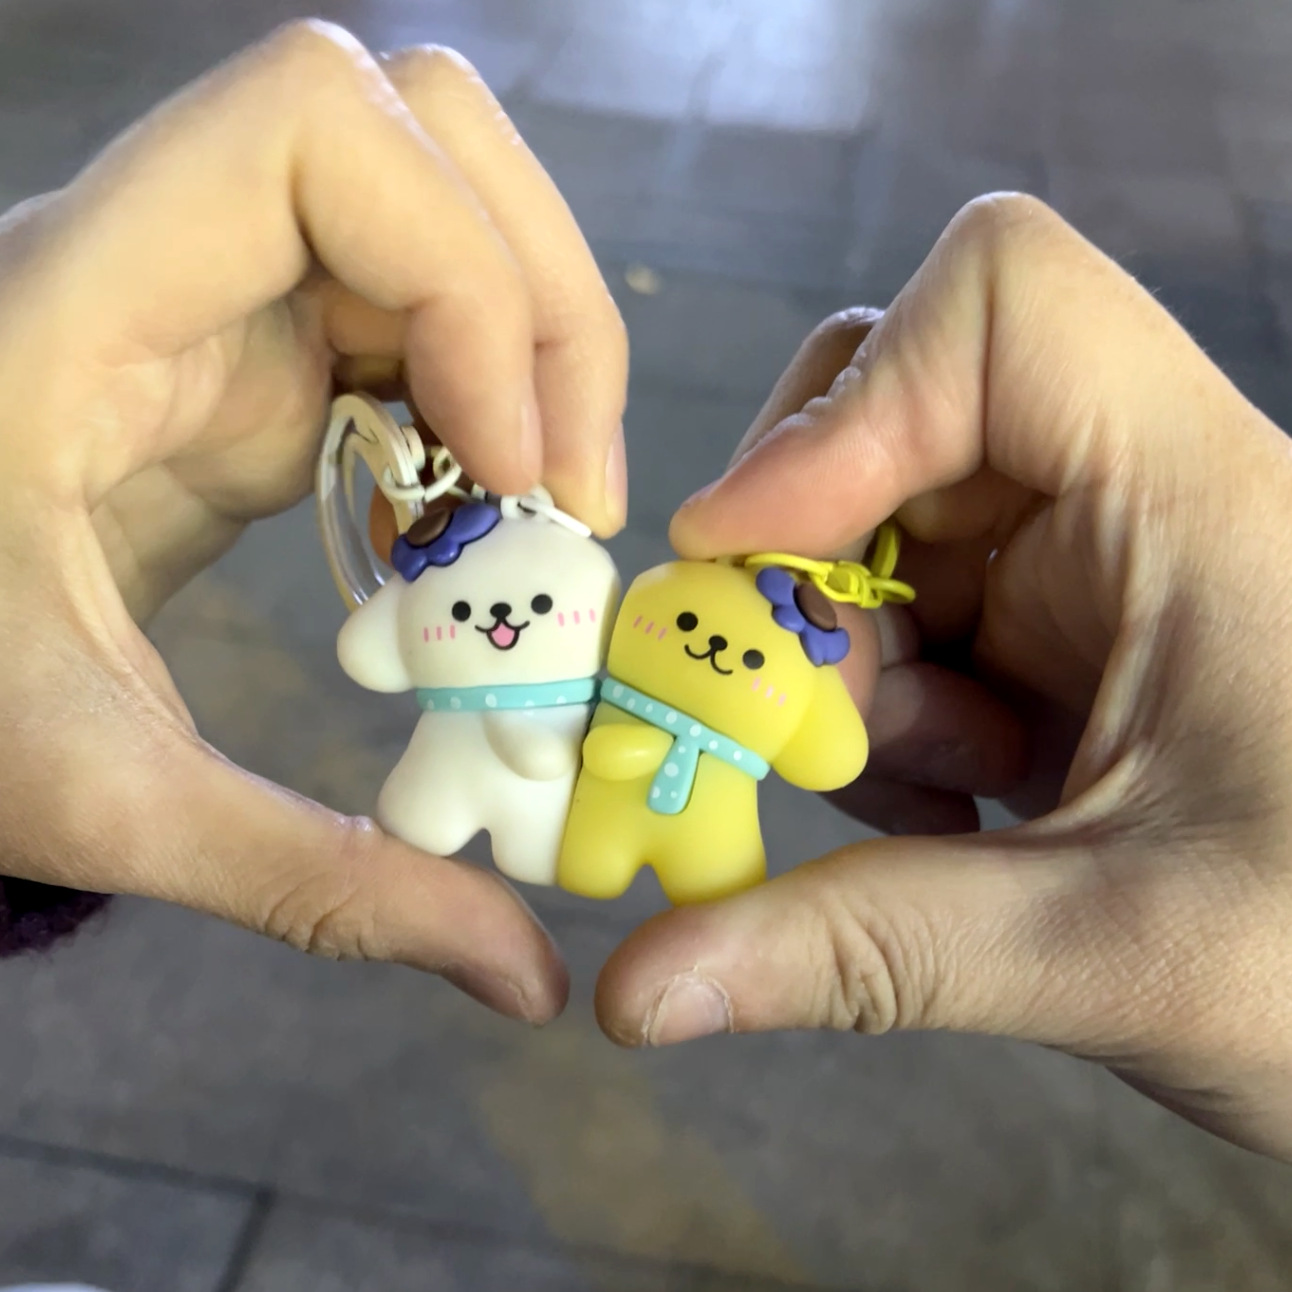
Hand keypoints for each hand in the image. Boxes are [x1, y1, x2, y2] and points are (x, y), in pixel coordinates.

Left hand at [0, 21, 629, 1019]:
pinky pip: (424, 316)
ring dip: (540, 349)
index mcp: (83, 307)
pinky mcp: (259, 355)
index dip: (461, 270)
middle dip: (543, 303)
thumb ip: (321, 882)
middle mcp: (162, 259)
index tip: (512, 472)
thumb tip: (525, 979)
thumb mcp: (103, 796)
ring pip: (446, 207)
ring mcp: (219, 298)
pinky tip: (490, 521)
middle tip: (573, 494)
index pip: (313, 124)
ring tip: (553, 512)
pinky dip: (497, 400)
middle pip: (424, 130)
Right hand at [596, 194, 1291, 1159]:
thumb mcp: (1113, 958)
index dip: (851, 402)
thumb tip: (635, 990)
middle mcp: (1138, 500)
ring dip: (846, 670)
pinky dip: (883, 715)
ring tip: (926, 808)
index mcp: (1196, 506)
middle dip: (807, 574)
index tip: (739, 549)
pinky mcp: (1064, 637)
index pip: (1006, 304)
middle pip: (896, 418)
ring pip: (882, 536)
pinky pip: (913, 623)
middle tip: (800, 721)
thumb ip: (867, 952)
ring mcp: (1096, 568)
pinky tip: (952, 815)